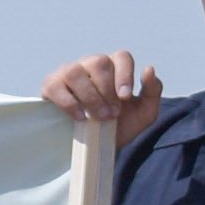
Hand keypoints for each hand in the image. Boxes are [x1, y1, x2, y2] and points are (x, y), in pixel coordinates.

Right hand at [38, 52, 168, 146]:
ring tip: (97, 118)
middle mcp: (90, 64)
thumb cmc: (120, 126)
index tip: (125, 98)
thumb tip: (149, 69)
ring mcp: (69, 72)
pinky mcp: (51, 86)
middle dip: (107, 91)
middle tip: (111, 114)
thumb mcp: (144, 113)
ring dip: (90, 96)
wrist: (96, 148)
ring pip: (76, 71)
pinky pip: (57, 86)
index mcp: (114, 67)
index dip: (124, 75)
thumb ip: (153, 91)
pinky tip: (80, 117)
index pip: (121, 57)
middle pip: (99, 62)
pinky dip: (69, 103)